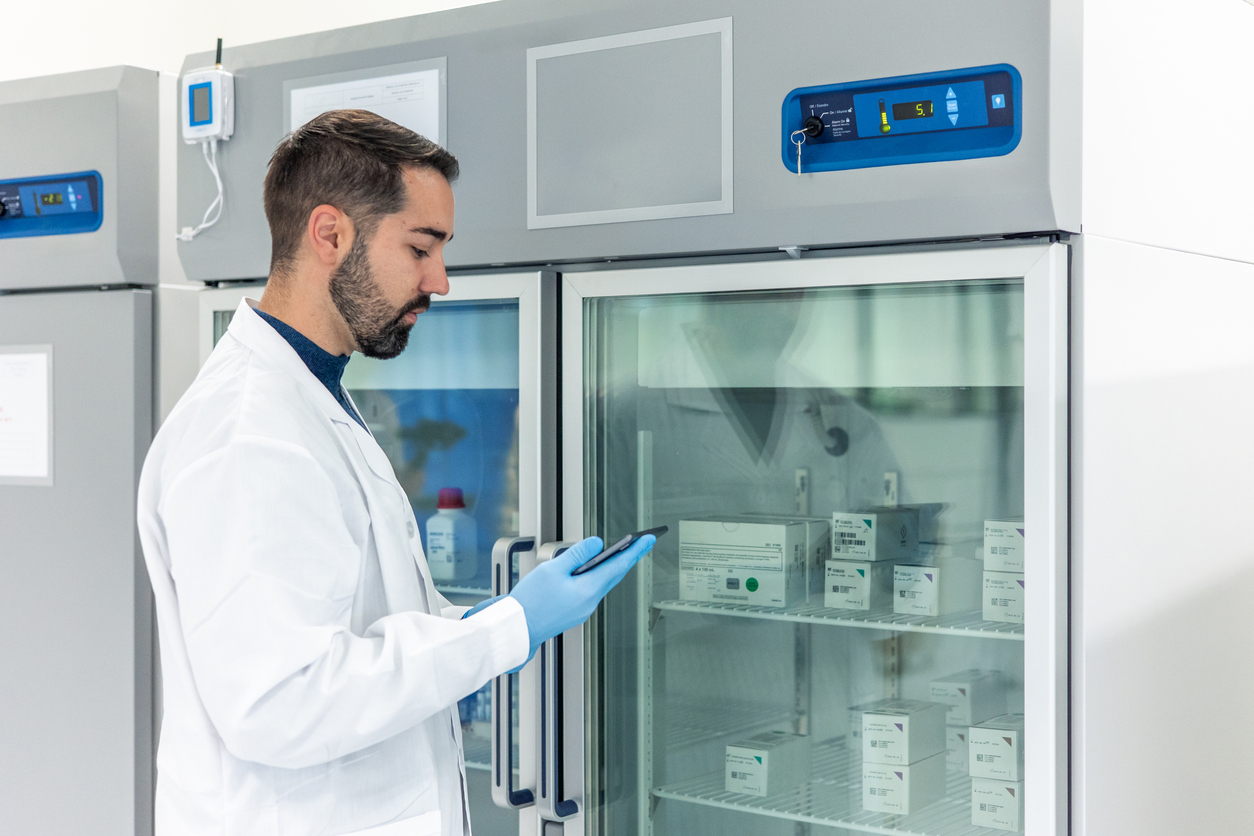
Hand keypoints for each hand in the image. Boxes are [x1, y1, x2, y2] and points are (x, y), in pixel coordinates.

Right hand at [509, 535, 654, 663]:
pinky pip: (591, 590)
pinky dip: (597, 577)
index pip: (618, 566)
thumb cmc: (531, 601)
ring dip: (612, 567)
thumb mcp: (553, 569)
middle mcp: (590, 602)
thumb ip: (577, 554)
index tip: (649, 539)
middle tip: (641, 543)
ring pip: (602, 583)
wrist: (516, 629)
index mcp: (588, 590)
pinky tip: (594, 569)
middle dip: (628, 557)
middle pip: (614, 575)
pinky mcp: (574, 612)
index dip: (636, 550)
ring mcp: (583, 609)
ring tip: (621, 553)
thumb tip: (596, 544)